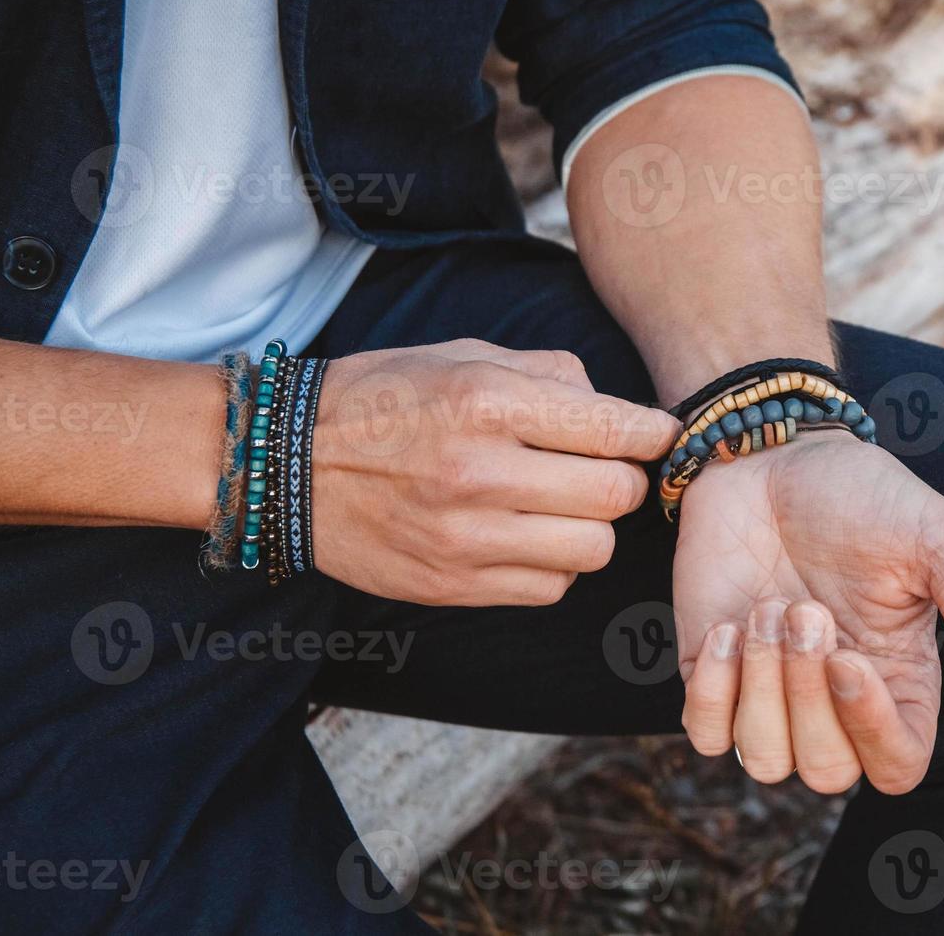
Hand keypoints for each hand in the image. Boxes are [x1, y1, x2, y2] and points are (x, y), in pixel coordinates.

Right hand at [311, 339, 679, 605]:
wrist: (287, 463)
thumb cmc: (386, 398)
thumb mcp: (464, 356)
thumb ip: (551, 376)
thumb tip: (621, 411)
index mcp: (488, 402)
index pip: (614, 429)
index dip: (653, 433)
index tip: (656, 434)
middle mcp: (480, 471)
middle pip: (616, 496)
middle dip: (623, 480)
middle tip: (603, 468)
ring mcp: (465, 537)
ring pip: (592, 550)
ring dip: (592, 527)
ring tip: (562, 506)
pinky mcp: (453, 585)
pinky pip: (550, 588)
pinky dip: (555, 565)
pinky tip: (528, 537)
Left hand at [675, 432, 943, 794]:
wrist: (773, 452)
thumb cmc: (863, 494)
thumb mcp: (940, 540)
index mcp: (899, 680)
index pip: (897, 766)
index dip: (874, 731)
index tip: (850, 660)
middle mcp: (835, 700)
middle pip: (827, 772)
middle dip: (808, 695)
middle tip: (804, 608)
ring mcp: (768, 692)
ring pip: (764, 759)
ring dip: (763, 687)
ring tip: (768, 607)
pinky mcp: (712, 672)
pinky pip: (704, 732)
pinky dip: (715, 690)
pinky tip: (730, 624)